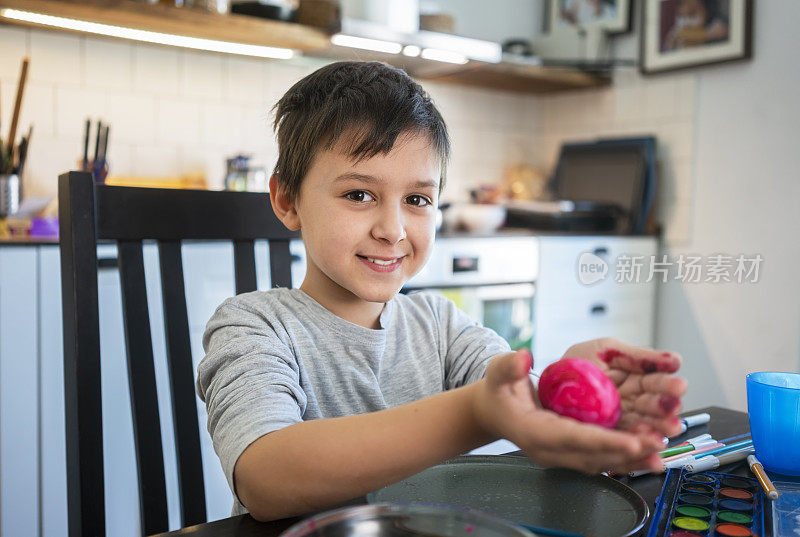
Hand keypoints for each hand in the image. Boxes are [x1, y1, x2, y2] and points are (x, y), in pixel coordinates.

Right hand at [472, 350, 665, 474]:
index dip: (603, 441)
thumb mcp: (499, 373)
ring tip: (661, 452)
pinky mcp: (572, 454)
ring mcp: (561, 456)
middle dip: (627, 452)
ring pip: (601, 462)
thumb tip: (524, 358)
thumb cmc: (498, 392)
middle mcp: (550, 450)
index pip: (572, 439)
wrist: (494, 412)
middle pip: (593, 456)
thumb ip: (509, 366)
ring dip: (632, 459)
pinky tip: (648, 453)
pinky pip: (602, 459)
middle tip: (658, 445)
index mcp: (533, 432)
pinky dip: (625, 458)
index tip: (631, 441)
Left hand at [560, 338, 687, 437]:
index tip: (679, 386)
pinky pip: (624, 442)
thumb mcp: (604, 350)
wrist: (540, 386)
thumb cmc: (573, 364)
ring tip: (668, 429)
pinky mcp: (607, 437)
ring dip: (658, 429)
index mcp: (632, 377)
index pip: (655, 382)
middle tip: (675, 410)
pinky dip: (639, 445)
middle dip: (666, 409)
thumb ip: (638, 356)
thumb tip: (675, 360)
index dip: (668, 385)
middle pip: (653, 407)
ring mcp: (619, 420)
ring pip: (643, 426)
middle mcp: (629, 400)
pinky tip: (650, 446)